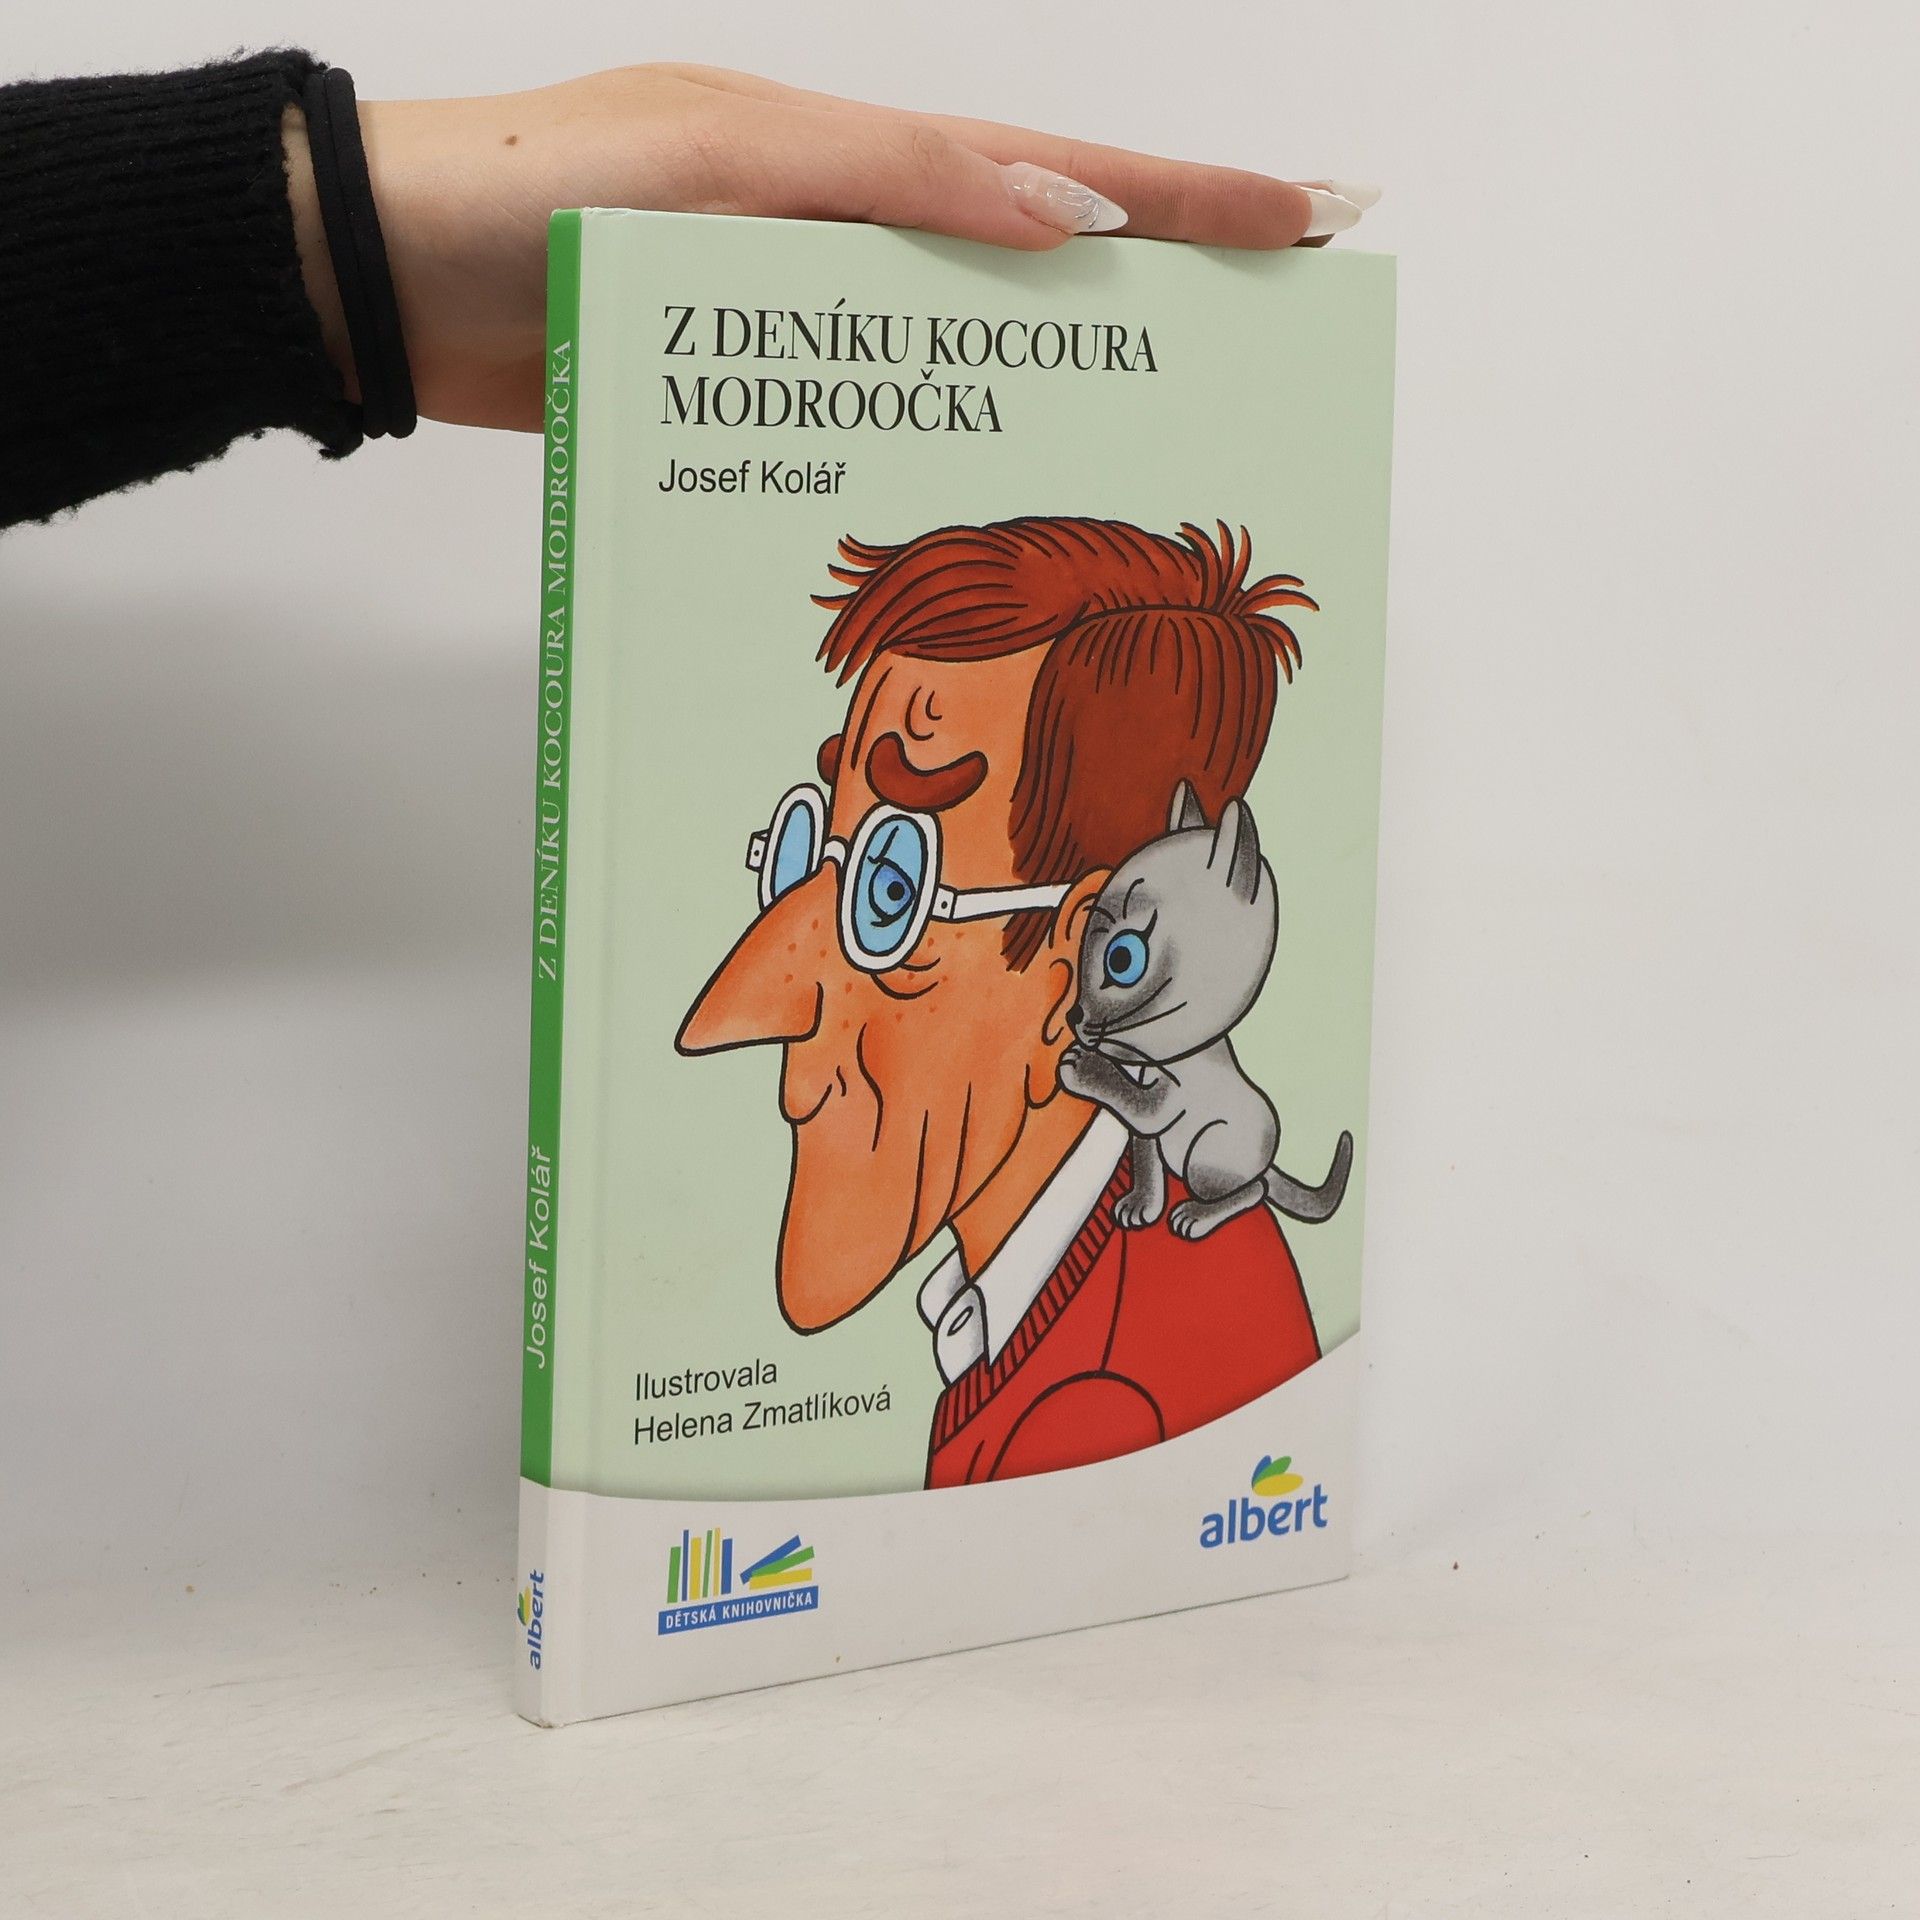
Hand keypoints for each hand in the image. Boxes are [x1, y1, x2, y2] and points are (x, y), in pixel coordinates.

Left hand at [284, 65, 1374, 431]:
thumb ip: (883, 182)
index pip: (1051, 170)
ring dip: (1058, 374)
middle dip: (1162, 276)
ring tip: (1170, 416)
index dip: (1184, 195)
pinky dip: (932, 441)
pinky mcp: (739, 388)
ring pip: (953, 345)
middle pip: (1029, 255)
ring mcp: (790, 311)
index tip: (1305, 212)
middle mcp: (832, 227)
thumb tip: (1059, 209)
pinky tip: (984, 487)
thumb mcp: (715, 161)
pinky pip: (862, 410)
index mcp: (842, 154)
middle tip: (1278, 309)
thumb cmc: (526, 193)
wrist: (381, 281)